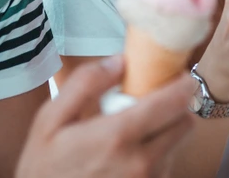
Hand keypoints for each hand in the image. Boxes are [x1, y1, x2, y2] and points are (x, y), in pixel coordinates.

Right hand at [16, 56, 194, 177]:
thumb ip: (84, 84)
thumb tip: (119, 61)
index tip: (179, 74)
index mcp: (117, 136)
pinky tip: (131, 152)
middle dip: (175, 107)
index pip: (173, 103)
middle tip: (154, 100)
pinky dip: (158, 154)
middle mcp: (140, 163)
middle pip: (185, 123)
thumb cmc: (44, 166)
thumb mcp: (49, 120)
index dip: (182, 84)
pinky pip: (167, 166)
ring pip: (178, 145)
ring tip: (137, 129)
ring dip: (166, 131)